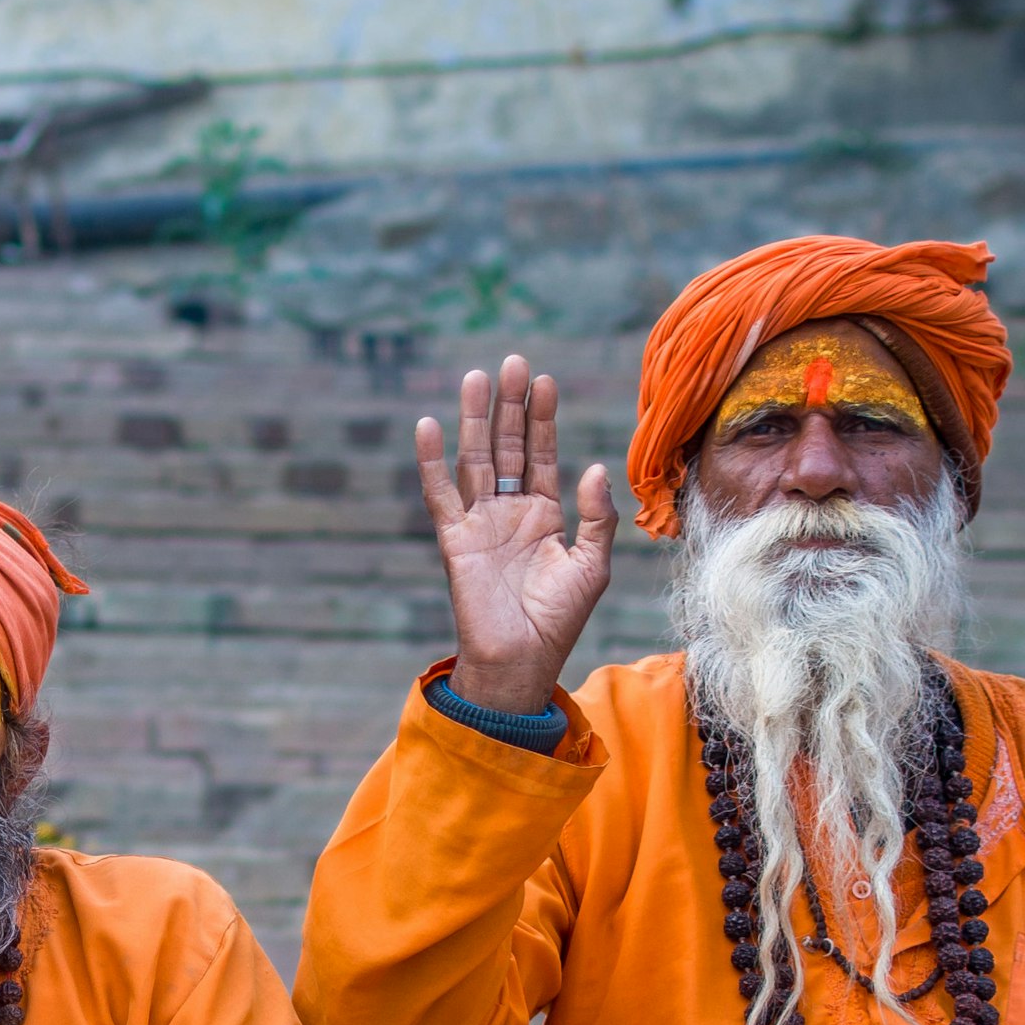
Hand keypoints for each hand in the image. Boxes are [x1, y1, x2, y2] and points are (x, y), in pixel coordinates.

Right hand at [414, 355, 618, 715]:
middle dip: (510, 406)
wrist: (522, 661)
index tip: (545, 382)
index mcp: (543, 514)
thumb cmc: (559, 620)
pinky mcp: (456, 540)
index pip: (541, 454)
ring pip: (475, 460)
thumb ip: (596, 517)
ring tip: (477, 378)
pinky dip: (431, 461)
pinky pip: (440, 494)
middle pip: (507, 446)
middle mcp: (509, 512)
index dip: (542, 420)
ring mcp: (480, 523)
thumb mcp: (592, 566)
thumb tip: (592, 468)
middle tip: (513, 363)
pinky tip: (428, 426)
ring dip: (476, 420)